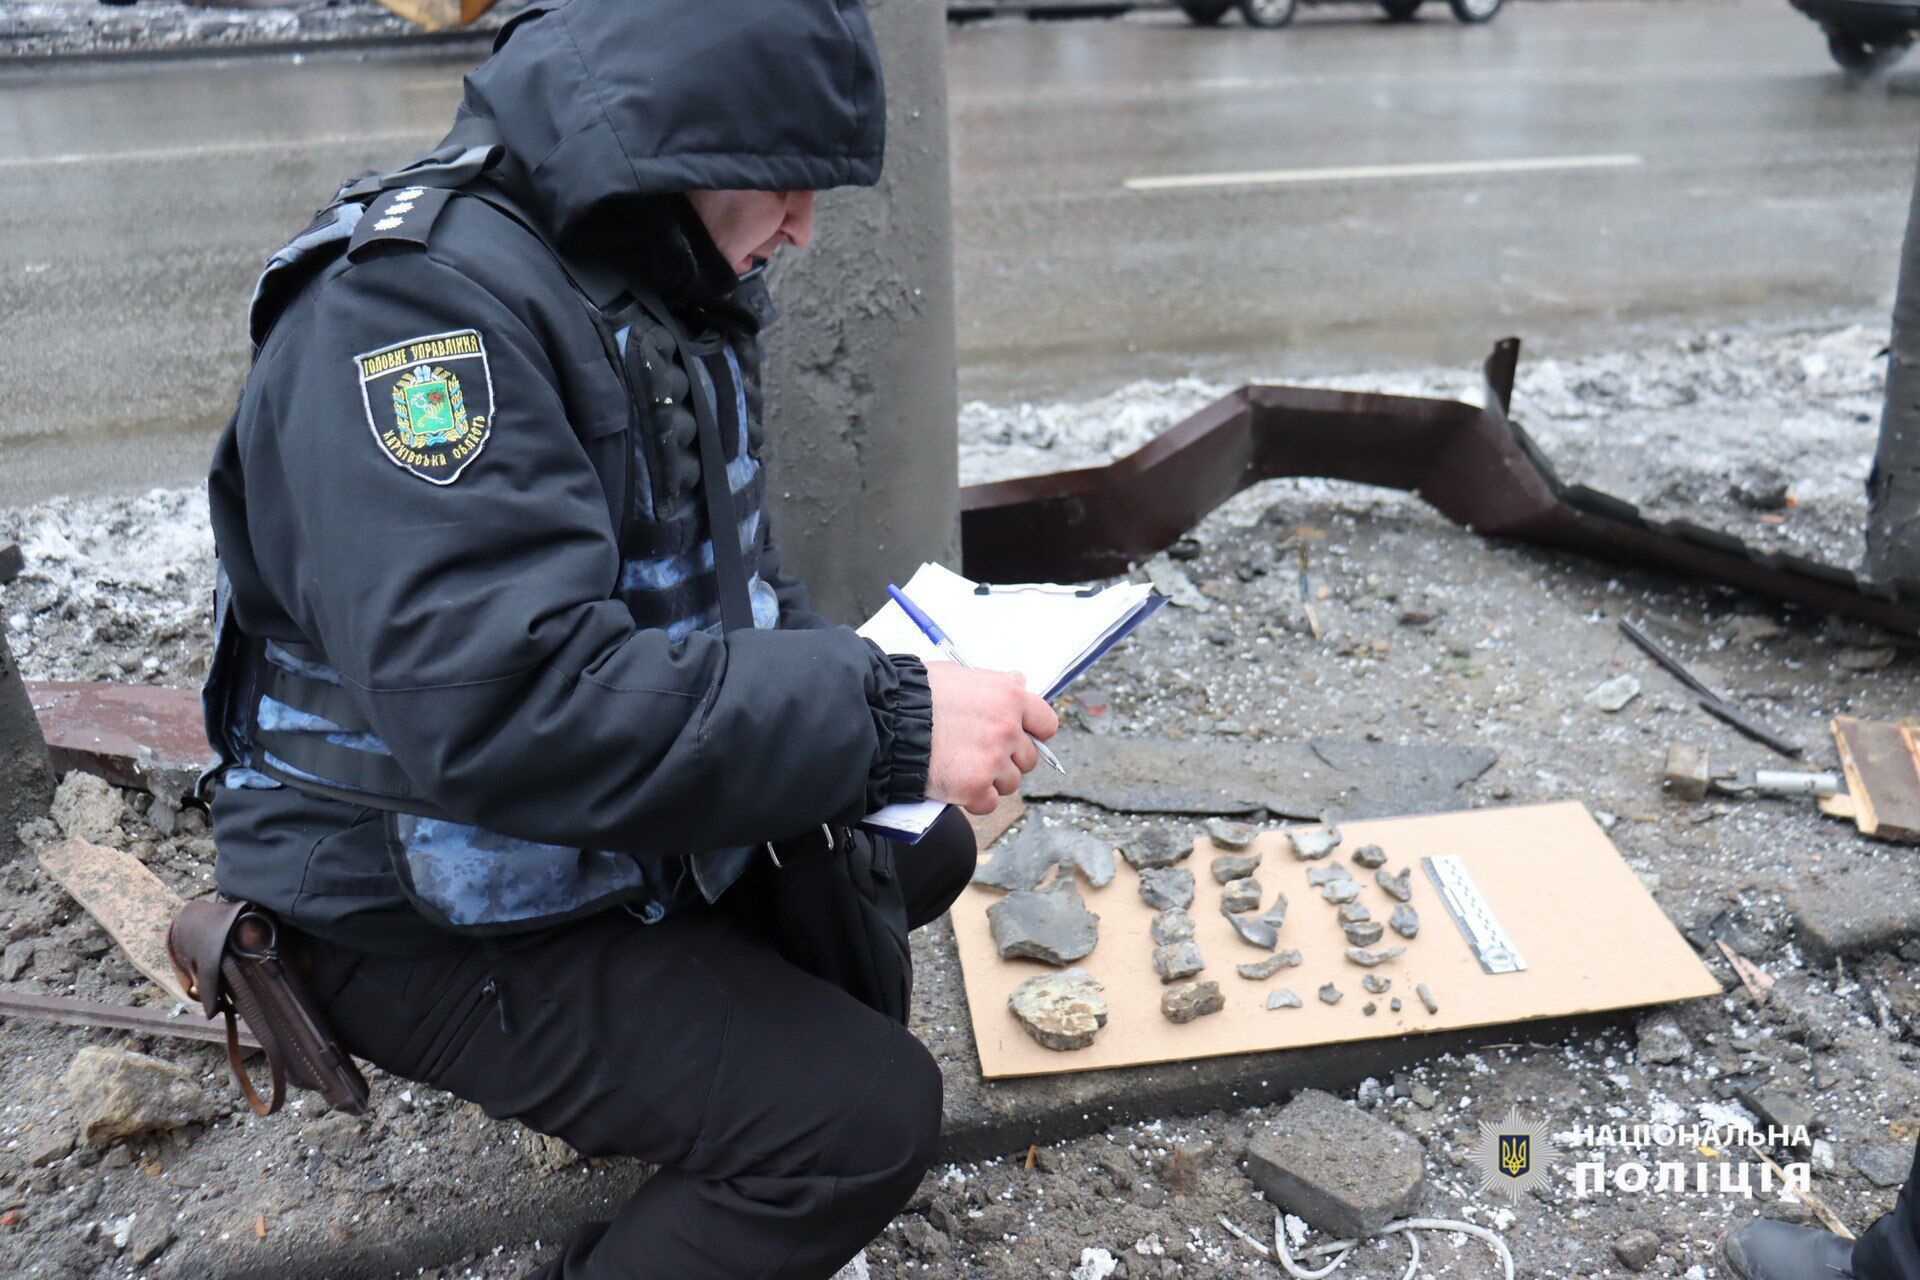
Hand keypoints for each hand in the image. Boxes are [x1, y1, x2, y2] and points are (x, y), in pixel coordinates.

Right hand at [924, 663, 1059, 815]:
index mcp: (1008, 697)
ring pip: (1010, 783)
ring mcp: (992, 760)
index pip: (1046, 723)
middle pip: (1028, 758)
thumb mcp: (961, 675)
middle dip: (1008, 759)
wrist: (887, 720)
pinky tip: (957, 785)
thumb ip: (995, 683)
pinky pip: (988, 803)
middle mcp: (1006, 729)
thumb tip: (1019, 681)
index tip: (1022, 737)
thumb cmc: (917, 694)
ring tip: (963, 767)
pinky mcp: (974, 787)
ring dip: (991, 780)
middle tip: (980, 754)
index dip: (1033, 733)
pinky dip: (974, 799)